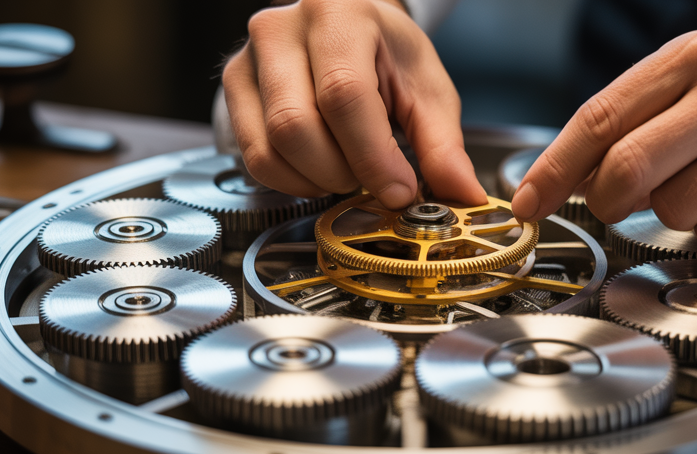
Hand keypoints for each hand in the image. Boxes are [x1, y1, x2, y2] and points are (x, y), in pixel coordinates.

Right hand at [221, 0, 485, 208]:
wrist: (345, 32)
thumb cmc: (386, 55)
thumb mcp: (426, 90)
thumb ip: (443, 145)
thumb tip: (462, 194)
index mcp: (339, 15)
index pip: (344, 95)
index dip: (372, 156)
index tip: (399, 191)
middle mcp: (282, 30)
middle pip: (296, 126)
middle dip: (342, 172)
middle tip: (372, 179)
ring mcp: (249, 59)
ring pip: (270, 149)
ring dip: (317, 180)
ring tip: (348, 168)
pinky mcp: (234, 89)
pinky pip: (253, 158)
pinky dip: (291, 181)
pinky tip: (319, 168)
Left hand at [512, 31, 696, 253]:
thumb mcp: (683, 92)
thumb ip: (620, 127)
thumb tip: (547, 182)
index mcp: (694, 57)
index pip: (602, 117)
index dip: (555, 168)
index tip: (529, 202)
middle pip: (630, 167)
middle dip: (608, 199)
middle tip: (616, 203)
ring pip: (672, 209)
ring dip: (673, 213)